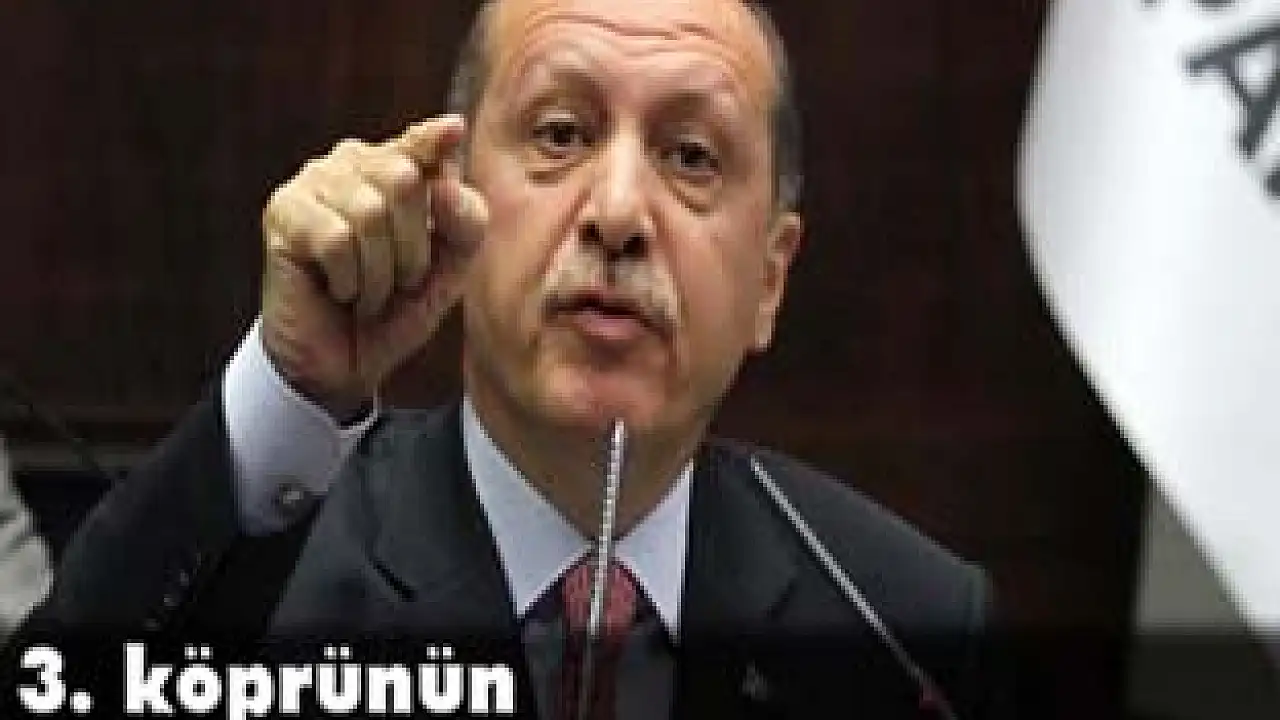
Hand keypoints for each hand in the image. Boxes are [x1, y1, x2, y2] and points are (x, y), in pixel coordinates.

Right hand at [259, 115, 487, 419]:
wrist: (343, 366)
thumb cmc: (396, 310)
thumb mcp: (449, 272)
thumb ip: (464, 225)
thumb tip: (445, 181)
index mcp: (398, 168)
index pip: (423, 145)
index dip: (434, 140)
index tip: (452, 130)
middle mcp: (353, 164)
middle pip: (403, 178)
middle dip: (413, 248)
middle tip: (398, 281)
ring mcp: (313, 183)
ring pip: (367, 211)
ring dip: (379, 273)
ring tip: (367, 292)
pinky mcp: (282, 212)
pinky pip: (334, 238)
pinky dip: (348, 279)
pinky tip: (338, 291)